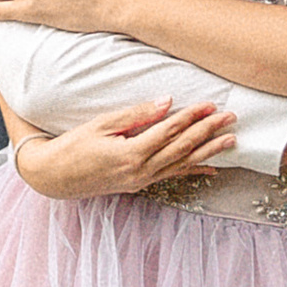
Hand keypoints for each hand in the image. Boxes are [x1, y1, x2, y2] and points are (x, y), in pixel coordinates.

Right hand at [11, 99, 235, 198]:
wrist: (55, 177)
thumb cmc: (74, 146)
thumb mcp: (101, 125)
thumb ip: (135, 115)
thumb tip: (166, 102)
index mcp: (131, 154)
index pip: (168, 131)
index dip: (191, 117)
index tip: (210, 104)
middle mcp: (141, 171)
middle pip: (182, 148)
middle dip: (208, 132)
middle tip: (230, 118)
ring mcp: (142, 181)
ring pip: (182, 164)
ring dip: (208, 152)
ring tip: (231, 140)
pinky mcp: (140, 185)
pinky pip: (173, 176)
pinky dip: (193, 170)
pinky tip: (211, 168)